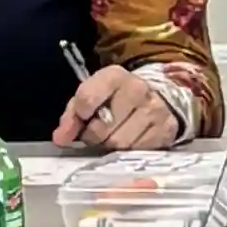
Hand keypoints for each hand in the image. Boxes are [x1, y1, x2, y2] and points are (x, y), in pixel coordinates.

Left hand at [54, 61, 186, 149]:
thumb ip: (72, 115)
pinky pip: (136, 150)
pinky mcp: (165, 130)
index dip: (78, 116)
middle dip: (94, 135)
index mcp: (114, 76)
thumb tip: (60, 138)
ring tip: (113, 136)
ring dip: (110, 145)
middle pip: (102, 127)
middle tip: (96, 132)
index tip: (81, 119)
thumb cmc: (117, 99)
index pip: (86, 99)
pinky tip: (130, 140)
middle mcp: (137, 89)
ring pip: (119, 142)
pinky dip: (128, 150)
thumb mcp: (92, 96)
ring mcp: (154, 110)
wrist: (158, 98)